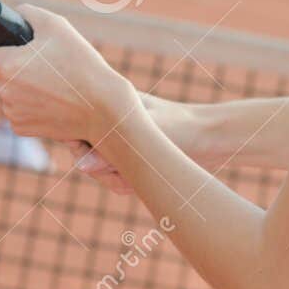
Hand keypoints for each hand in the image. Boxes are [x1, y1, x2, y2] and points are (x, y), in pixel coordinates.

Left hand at [0, 4, 139, 144]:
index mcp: (5, 64)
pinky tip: (52, 98)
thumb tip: (13, 16)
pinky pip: (16, 108)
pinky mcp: (21, 128)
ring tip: (51, 80)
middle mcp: (2, 90)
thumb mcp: (56, 25)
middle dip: (9, 62)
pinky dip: (29, 102)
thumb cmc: (80, 64)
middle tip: (38, 60)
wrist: (101, 108)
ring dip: (20, 83)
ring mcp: (10, 112)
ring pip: (6, 89)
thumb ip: (27, 14)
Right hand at [68, 94, 204, 195]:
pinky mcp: (130, 154)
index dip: (84, 152)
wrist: (213, 139)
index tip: (106, 165)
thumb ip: (112, 153)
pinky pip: (114, 174)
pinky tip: (138, 186)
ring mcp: (120, 137)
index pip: (76, 130)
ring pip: (100, 167)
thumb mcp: (146, 141)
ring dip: (114, 180)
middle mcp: (112, 119)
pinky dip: (123, 183)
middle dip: (103, 172)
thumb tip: (80, 165)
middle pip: (86, 152)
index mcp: (111, 103)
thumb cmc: (183, 129)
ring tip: (135, 184)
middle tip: (123, 181)